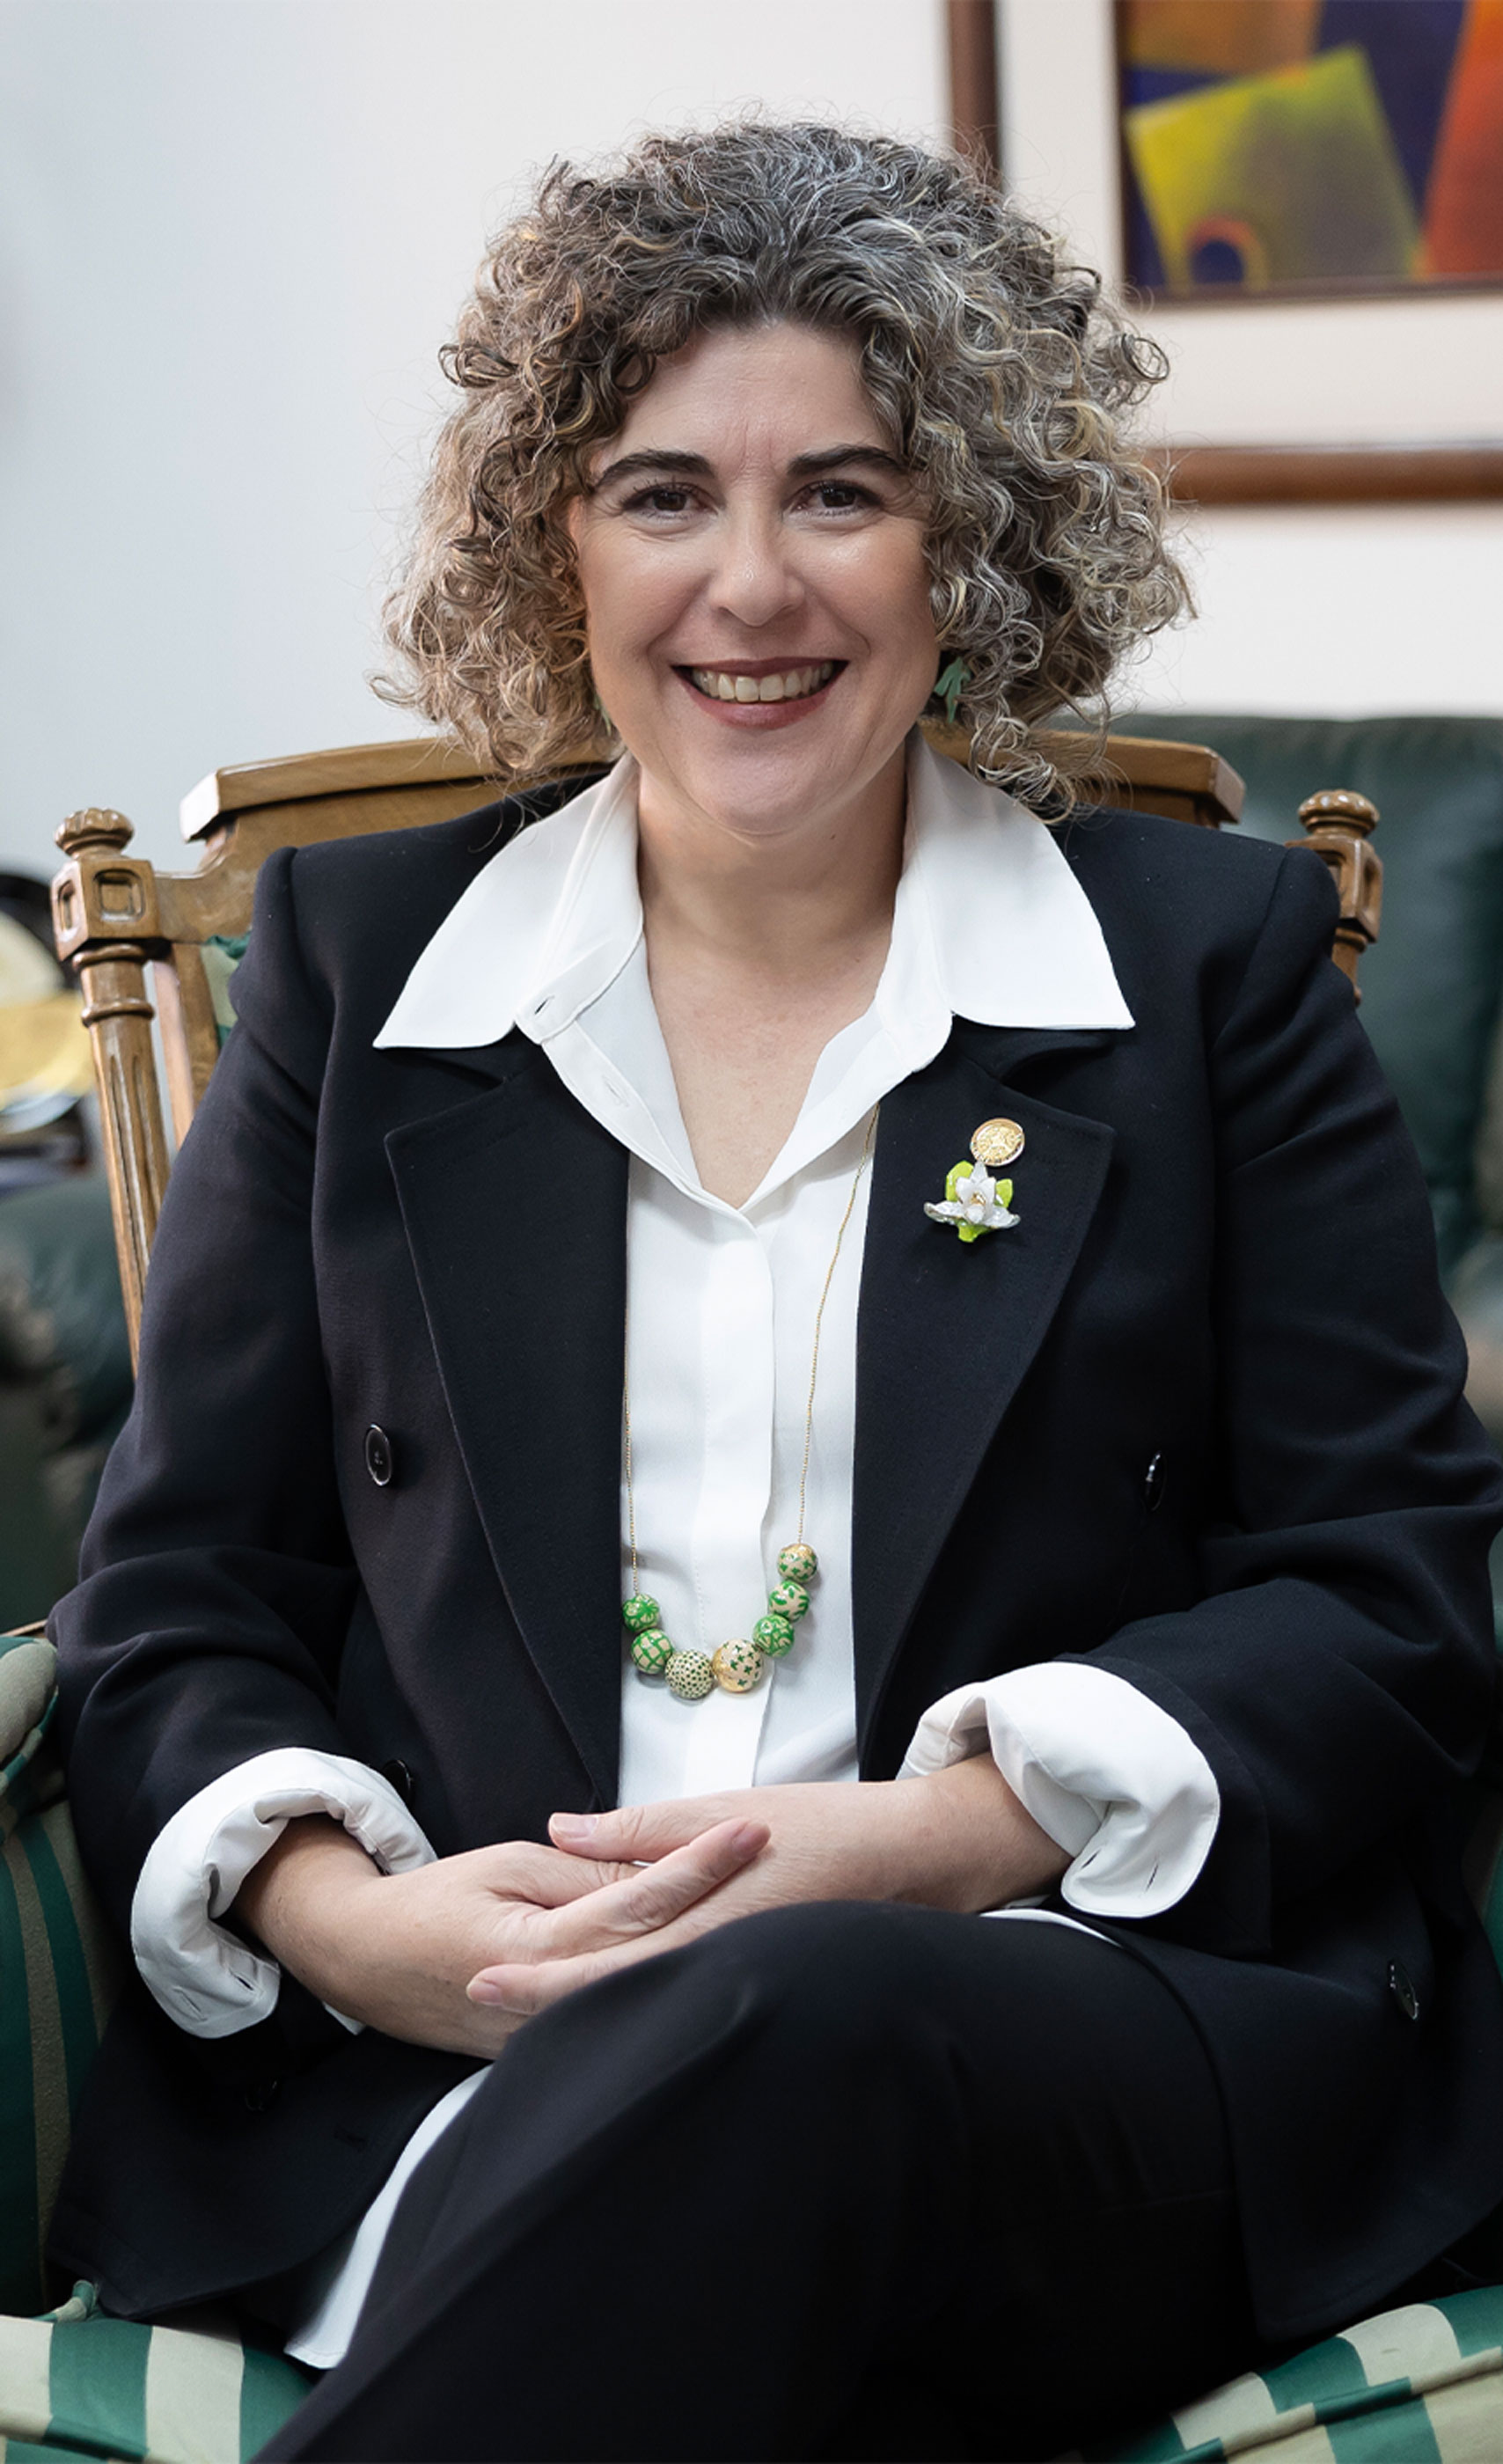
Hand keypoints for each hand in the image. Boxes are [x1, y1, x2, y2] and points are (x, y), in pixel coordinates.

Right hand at [233, 1811, 768, 2055]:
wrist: (369, 1962)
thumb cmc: (434, 1903)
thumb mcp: (505, 1866)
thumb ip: (580, 1874)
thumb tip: (647, 1871)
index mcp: (544, 1944)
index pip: (641, 1900)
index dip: (699, 1863)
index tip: (750, 1829)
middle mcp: (558, 1999)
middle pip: (661, 1951)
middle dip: (723, 1904)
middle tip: (776, 1859)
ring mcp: (556, 2034)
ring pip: (649, 1993)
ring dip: (707, 1951)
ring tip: (768, 1904)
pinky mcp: (551, 2046)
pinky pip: (620, 2015)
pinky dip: (665, 1986)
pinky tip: (711, 1963)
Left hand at [469, 1756, 1066, 2021]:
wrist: (914, 1861)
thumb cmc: (823, 1826)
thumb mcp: (725, 1809)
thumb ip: (640, 1827)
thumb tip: (558, 1830)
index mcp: (707, 1927)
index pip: (605, 1969)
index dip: (539, 1981)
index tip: (480, 1978)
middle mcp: (719, 1968)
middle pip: (615, 2003)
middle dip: (545, 2007)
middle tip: (478, 1996)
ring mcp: (738, 1982)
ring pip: (646, 2008)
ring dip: (586, 2011)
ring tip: (519, 2008)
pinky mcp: (753, 1981)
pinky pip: (682, 2000)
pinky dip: (636, 2002)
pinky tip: (604, 2001)